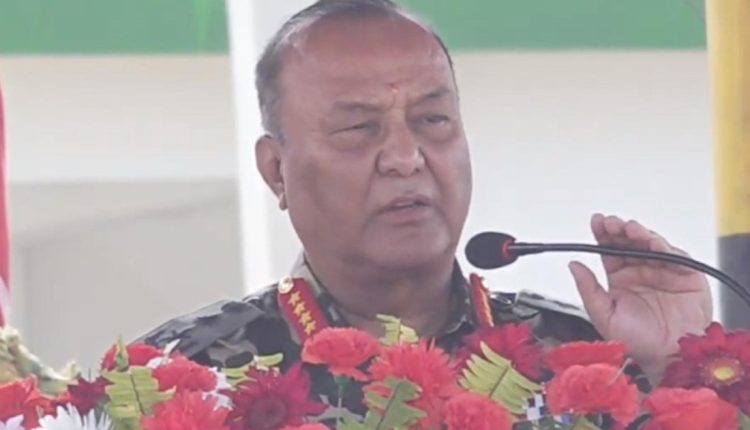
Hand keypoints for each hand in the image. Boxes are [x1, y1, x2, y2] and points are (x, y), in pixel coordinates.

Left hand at [569, 214, 712, 381]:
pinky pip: (677, 257)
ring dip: (641, 234)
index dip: (603, 234)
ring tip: (631, 230)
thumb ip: (588, 290)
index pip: (609, 250)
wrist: (667, 358)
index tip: (597, 222)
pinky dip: (667, 248)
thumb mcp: (604, 316)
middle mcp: (641, 271)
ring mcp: (663, 271)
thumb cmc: (638, 342)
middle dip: (620, 229)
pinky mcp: (686, 276)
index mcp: (620, 278)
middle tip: (612, 224)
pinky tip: (655, 245)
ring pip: (651, 244)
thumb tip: (573, 265)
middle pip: (629, 242)